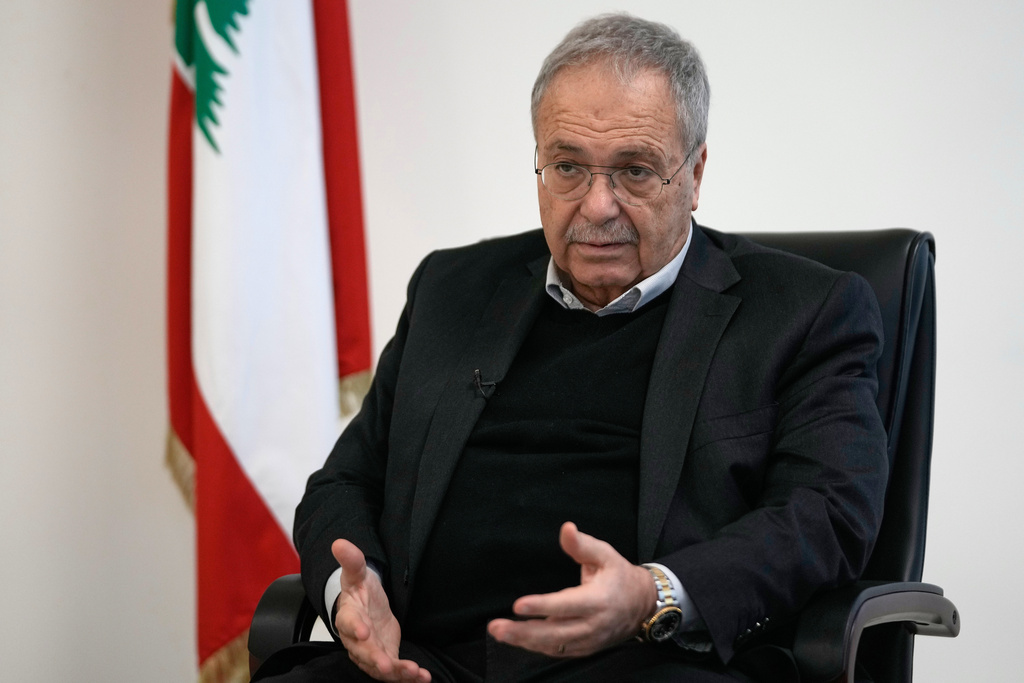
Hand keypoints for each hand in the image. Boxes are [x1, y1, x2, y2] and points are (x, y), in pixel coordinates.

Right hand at [331, 540, 430, 681]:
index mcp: (348, 616)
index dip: (355, 629)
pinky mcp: (385, 659)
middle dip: (375, 660)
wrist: (366, 607)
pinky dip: (408, 677)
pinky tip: (423, 678)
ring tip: (414, 673)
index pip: (348, 623)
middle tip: (387, 666)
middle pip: (363, 653)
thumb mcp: (358, 574)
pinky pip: (395, 672)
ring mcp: (370, 652)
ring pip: (380, 667)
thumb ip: (352, 561)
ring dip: (397, 673)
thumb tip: (340, 543)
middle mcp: (356, 640)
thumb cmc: (360, 592)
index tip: (364, 632)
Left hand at [487, 522, 656, 657]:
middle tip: (496, 627)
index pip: (566, 605)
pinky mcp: (584, 649)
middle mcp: (593, 625)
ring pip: (553, 646)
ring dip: (524, 641)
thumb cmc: (619, 575)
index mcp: (599, 600)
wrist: (643, 605)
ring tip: (498, 633)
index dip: (542, 607)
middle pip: (555, 634)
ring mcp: (589, 640)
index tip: (518, 605)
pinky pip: (557, 651)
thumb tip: (566, 528)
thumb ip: (582, 544)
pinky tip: (516, 639)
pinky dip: (536, 647)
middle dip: (523, 632)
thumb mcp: (605, 554)